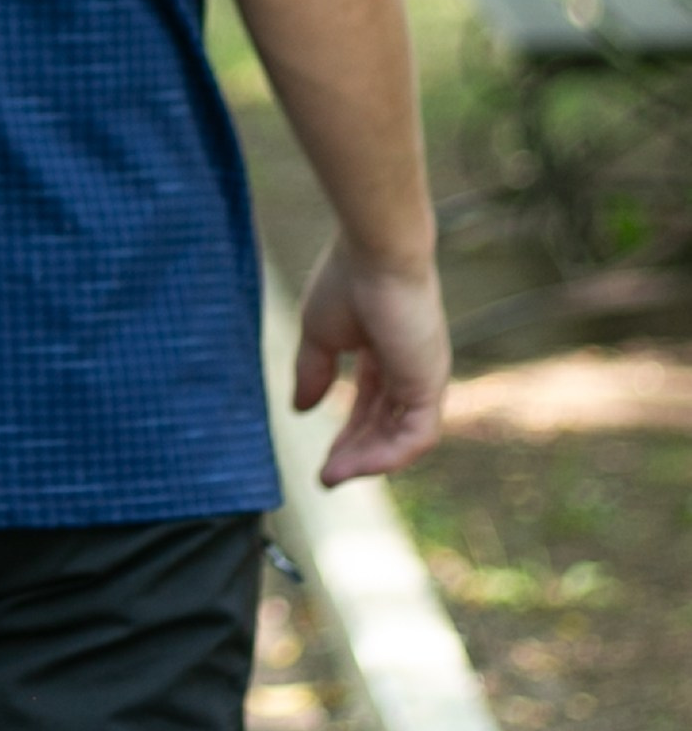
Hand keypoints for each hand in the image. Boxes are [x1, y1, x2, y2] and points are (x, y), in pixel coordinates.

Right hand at [293, 232, 449, 484]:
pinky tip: (357, 466)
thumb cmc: (347, 280)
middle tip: (327, 477)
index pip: (369, 404)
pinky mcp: (429, 384)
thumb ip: (313, 373)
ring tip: (334, 476)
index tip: (323, 458)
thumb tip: (301, 409)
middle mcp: (409, 368)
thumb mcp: (319, 334)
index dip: (346, 433)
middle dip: (356, 453)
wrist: (375, 253)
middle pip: (384, 425)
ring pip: (400, 437)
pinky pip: (415, 437)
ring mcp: (423, 378)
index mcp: (385, 352)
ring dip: (367, 461)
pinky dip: (388, 456)